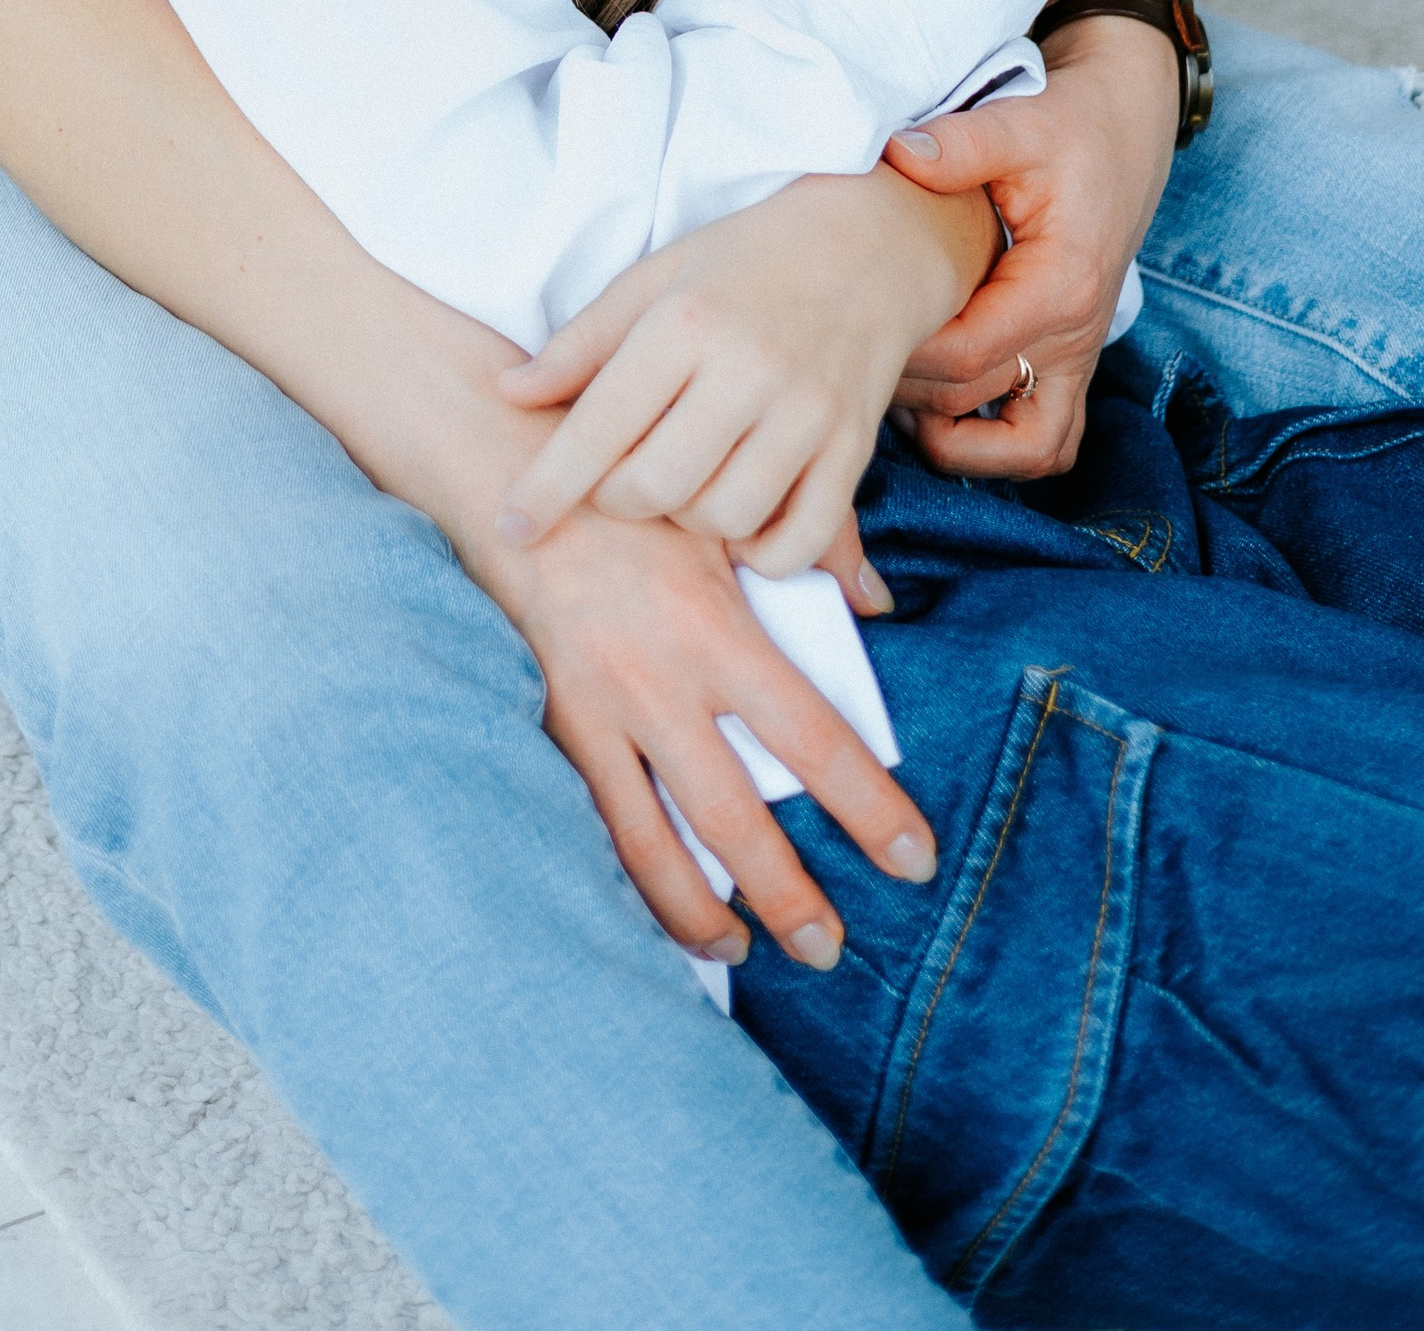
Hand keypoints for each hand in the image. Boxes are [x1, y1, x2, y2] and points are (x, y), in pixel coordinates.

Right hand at [471, 498, 937, 970]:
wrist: (509, 473)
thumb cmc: (633, 494)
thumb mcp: (724, 516)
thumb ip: (809, 552)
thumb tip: (879, 602)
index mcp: (715, 629)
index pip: (812, 737)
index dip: (868, 806)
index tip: (913, 858)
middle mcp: (656, 682)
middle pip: (734, 817)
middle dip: (788, 895)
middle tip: (830, 947)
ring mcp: (594, 709)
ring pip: (651, 843)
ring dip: (700, 911)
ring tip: (739, 951)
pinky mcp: (548, 720)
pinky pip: (589, 821)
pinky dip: (625, 876)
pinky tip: (652, 909)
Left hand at [491, 168, 995, 568]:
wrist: (868, 244)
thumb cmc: (743, 261)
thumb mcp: (654, 278)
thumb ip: (581, 344)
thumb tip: (509, 393)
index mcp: (687, 322)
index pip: (600, 425)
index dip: (548, 486)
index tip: (513, 526)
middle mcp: (750, 370)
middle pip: (657, 486)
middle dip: (617, 501)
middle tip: (615, 480)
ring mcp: (809, 413)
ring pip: (725, 518)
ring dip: (687, 520)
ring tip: (682, 482)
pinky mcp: (854, 448)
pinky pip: (800, 541)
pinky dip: (761, 554)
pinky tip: (741, 520)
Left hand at [884, 12, 1175, 475]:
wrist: (1124, 127)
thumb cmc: (1072, 126)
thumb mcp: (1021, 123)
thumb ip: (962, 144)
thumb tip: (899, 154)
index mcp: (1061, 288)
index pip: (967, 356)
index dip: (901, 354)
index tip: (844, 325)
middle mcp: (1077, 336)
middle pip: (972, 400)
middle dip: (901, 386)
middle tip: (839, 347)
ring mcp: (1078, 357)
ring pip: (1025, 449)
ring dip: (954, 437)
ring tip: (891, 384)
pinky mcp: (1071, 360)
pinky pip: (1044, 440)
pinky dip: (996, 445)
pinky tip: (936, 405)